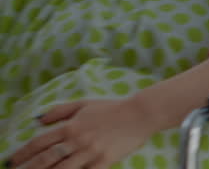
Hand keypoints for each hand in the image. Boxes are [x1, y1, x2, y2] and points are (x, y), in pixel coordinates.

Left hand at [7, 99, 156, 168]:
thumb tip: (39, 120)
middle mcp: (77, 140)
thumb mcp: (85, 103)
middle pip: (46, 158)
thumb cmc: (112, 108)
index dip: (23, 153)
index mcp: (71, 125)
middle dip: (29, 168)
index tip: (12, 161)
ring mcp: (90, 152)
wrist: (140, 114)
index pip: (40, 142)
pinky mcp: (103, 161)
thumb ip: (61, 111)